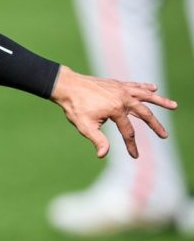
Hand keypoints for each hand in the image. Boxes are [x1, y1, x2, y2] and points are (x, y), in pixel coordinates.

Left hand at [50, 66, 176, 157]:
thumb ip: (97, 139)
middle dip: (155, 125)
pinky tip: (154, 87)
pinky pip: (135, 86)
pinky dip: (145, 87)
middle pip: (144, 113)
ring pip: (145, 96)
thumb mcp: (84, 126)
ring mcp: (121, 89)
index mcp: (116, 109)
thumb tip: (103, 155)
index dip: (131, 145)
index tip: (135, 156)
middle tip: (164, 135)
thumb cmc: (74, 107)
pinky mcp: (117, 84)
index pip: (128, 131)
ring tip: (173, 105)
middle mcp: (122, 98)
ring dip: (159, 100)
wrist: (67, 86)